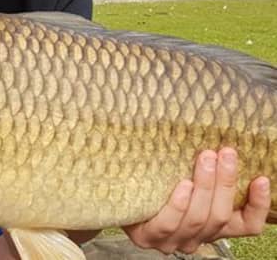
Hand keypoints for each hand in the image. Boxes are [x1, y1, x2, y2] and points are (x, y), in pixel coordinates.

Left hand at [123, 148, 269, 253]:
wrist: (115, 196)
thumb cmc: (156, 182)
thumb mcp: (184, 175)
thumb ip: (204, 170)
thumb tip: (219, 137)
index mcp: (212, 225)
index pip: (245, 225)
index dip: (257, 205)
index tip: (261, 178)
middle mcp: (196, 237)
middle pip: (220, 216)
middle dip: (225, 182)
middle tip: (225, 153)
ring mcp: (172, 240)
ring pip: (198, 219)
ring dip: (205, 186)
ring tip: (206, 158)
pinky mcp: (148, 236)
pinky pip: (168, 224)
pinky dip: (178, 204)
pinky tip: (183, 185)